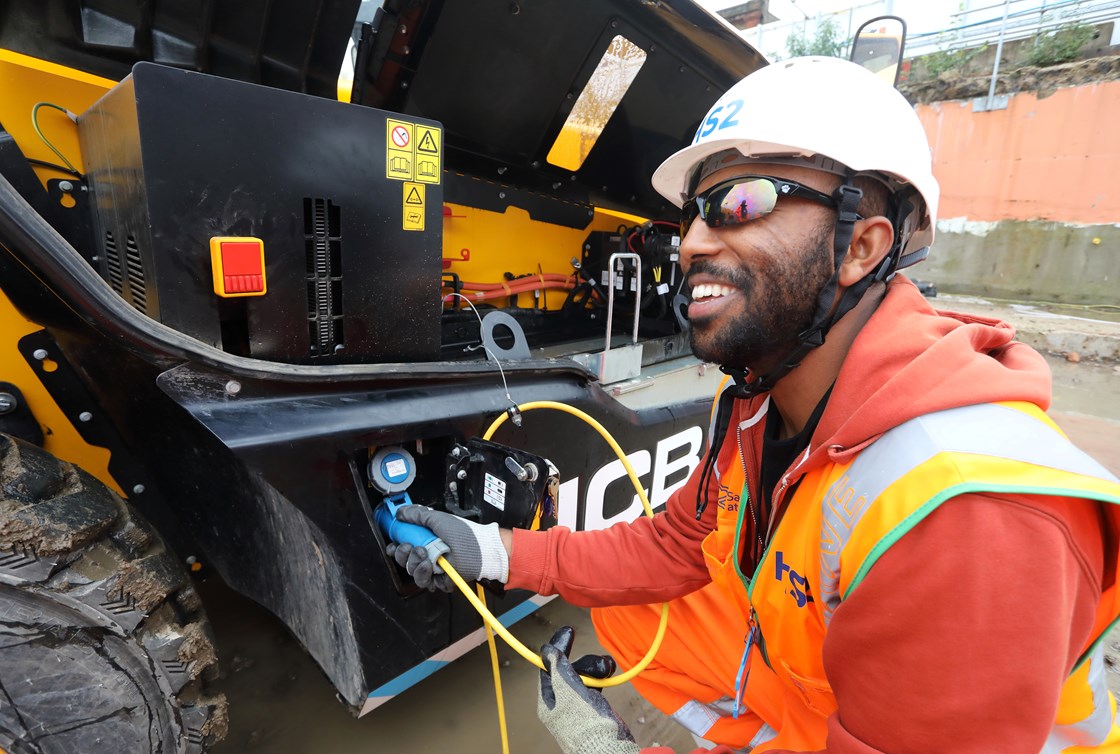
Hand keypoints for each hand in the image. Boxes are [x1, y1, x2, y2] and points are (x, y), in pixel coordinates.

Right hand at [385, 505, 508, 591]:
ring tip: (423, 552)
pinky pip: (423, 581)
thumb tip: (401, 512)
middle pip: (404, 560)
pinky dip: (423, 573)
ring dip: (413, 561)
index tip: (394, 542)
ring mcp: (433, 569)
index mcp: (426, 541)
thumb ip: (417, 514)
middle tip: (409, 545)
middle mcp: (428, 555)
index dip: (396, 546)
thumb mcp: (438, 519)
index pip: (404, 546)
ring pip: (411, 571)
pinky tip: (428, 564)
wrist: (479, 549)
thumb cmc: (464, 534)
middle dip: (403, 552)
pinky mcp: (439, 581)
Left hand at [538, 626, 638, 753]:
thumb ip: (558, 669)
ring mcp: (577, 705)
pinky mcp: (593, 707)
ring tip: (608, 668)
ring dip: (595, 668)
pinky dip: (601, 677)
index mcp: (549, 700)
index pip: (548, 666)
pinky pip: (594, 685)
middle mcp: (561, 702)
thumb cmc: (586, 726)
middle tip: (599, 661)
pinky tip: (609, 674)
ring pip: (584, 676)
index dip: (558, 648)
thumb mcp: (569, 691)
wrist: (608, 748)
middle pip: (569, 670)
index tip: (568, 633)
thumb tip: (546, 650)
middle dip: (584, 662)